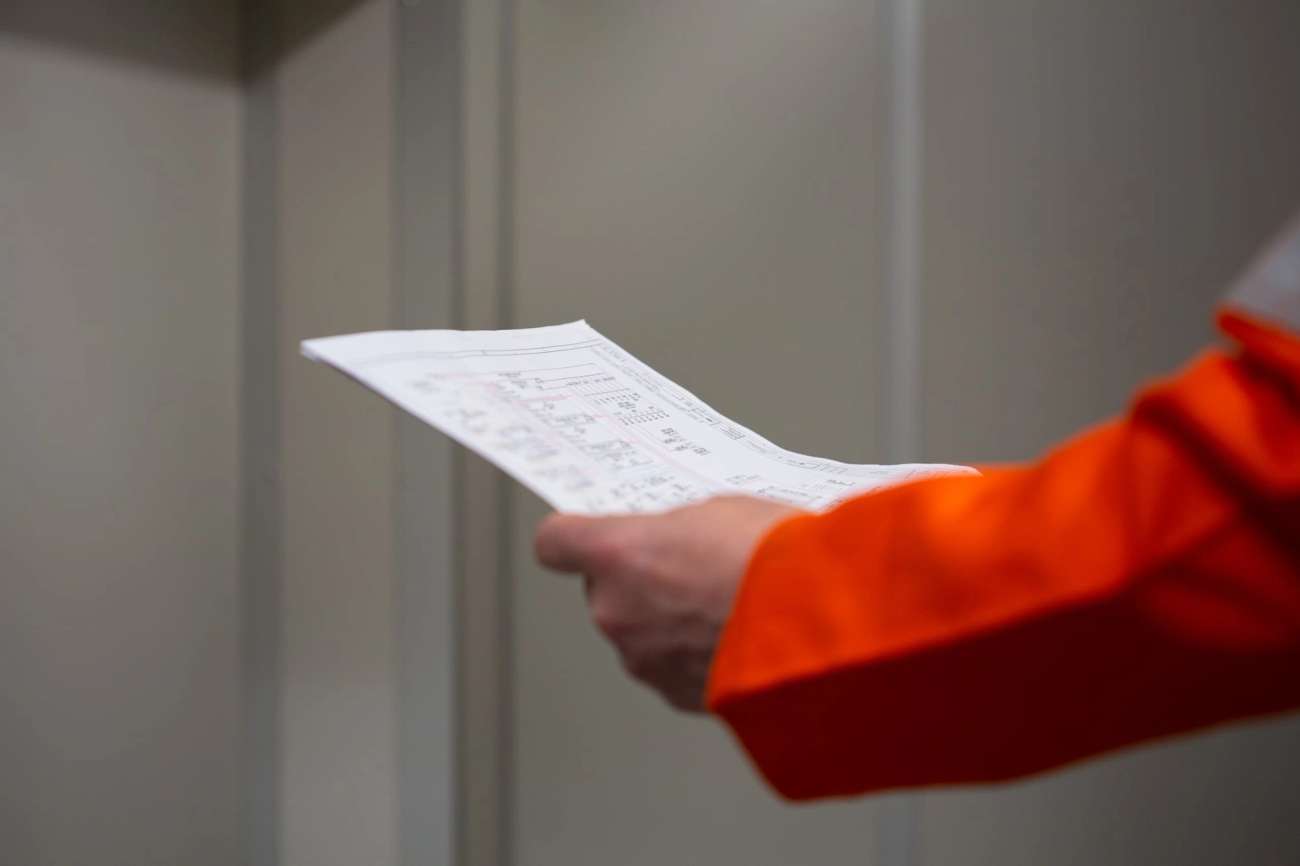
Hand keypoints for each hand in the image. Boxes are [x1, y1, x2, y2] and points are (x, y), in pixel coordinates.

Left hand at [533, 495, 800, 711]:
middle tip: (688, 566)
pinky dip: (696, 656)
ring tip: (725, 604)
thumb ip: (678, 529)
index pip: (556, 542)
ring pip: (639, 633)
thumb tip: (678, 542)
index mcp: (617, 554)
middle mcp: (616, 611)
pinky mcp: (677, 696)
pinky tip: (738, 637)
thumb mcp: (721, 509)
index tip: (588, 531)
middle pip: (604, 591)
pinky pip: (672, 668)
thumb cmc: (774, 558)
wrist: (822, 626)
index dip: (573, 536)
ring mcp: (644, 659)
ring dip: (669, 621)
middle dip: (640, 580)